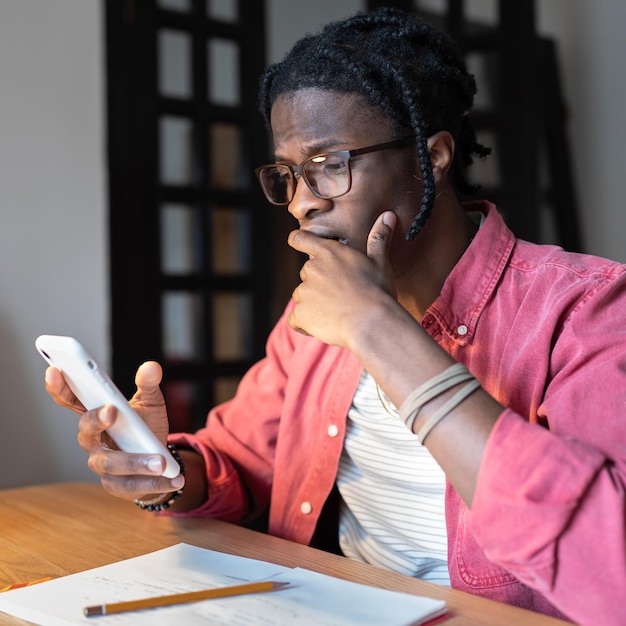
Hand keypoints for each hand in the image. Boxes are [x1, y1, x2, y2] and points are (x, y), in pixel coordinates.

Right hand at [45, 361, 183, 499]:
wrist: (160, 460)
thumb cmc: (145, 428)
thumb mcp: (150, 403)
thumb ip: (148, 385)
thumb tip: (151, 367)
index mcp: (96, 414)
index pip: (71, 400)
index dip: (59, 386)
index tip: (55, 370)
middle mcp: (93, 440)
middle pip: (86, 430)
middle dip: (96, 419)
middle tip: (111, 410)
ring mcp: (102, 463)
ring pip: (110, 463)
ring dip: (136, 461)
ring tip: (160, 461)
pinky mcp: (115, 485)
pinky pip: (131, 485)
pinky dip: (154, 483)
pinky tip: (174, 479)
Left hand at [286, 211, 397, 347]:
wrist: (373, 322)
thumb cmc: (378, 291)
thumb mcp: (380, 262)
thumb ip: (379, 238)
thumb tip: (388, 215)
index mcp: (330, 252)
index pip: (300, 239)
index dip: (297, 241)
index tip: (297, 242)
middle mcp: (312, 268)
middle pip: (307, 274)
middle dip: (319, 284)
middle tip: (342, 296)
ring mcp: (304, 291)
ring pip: (303, 297)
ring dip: (314, 305)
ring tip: (338, 314)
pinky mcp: (301, 314)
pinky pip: (296, 320)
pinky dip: (305, 324)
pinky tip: (324, 327)